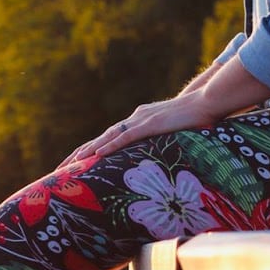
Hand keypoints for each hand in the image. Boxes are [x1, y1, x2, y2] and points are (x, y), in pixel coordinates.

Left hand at [57, 92, 217, 167]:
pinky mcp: (150, 125)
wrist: (209, 100)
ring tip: (70, 165)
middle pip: (101, 139)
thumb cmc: (197, 117)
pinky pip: (125, 138)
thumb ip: (166, 140)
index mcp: (139, 121)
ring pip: (108, 138)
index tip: (75, 165)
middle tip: (60, 169)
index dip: (91, 151)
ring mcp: (142, 121)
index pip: (109, 139)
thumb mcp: (175, 131)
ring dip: (88, 152)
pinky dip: (109, 146)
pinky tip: (96, 155)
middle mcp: (135, 119)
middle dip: (79, 155)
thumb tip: (164, 156)